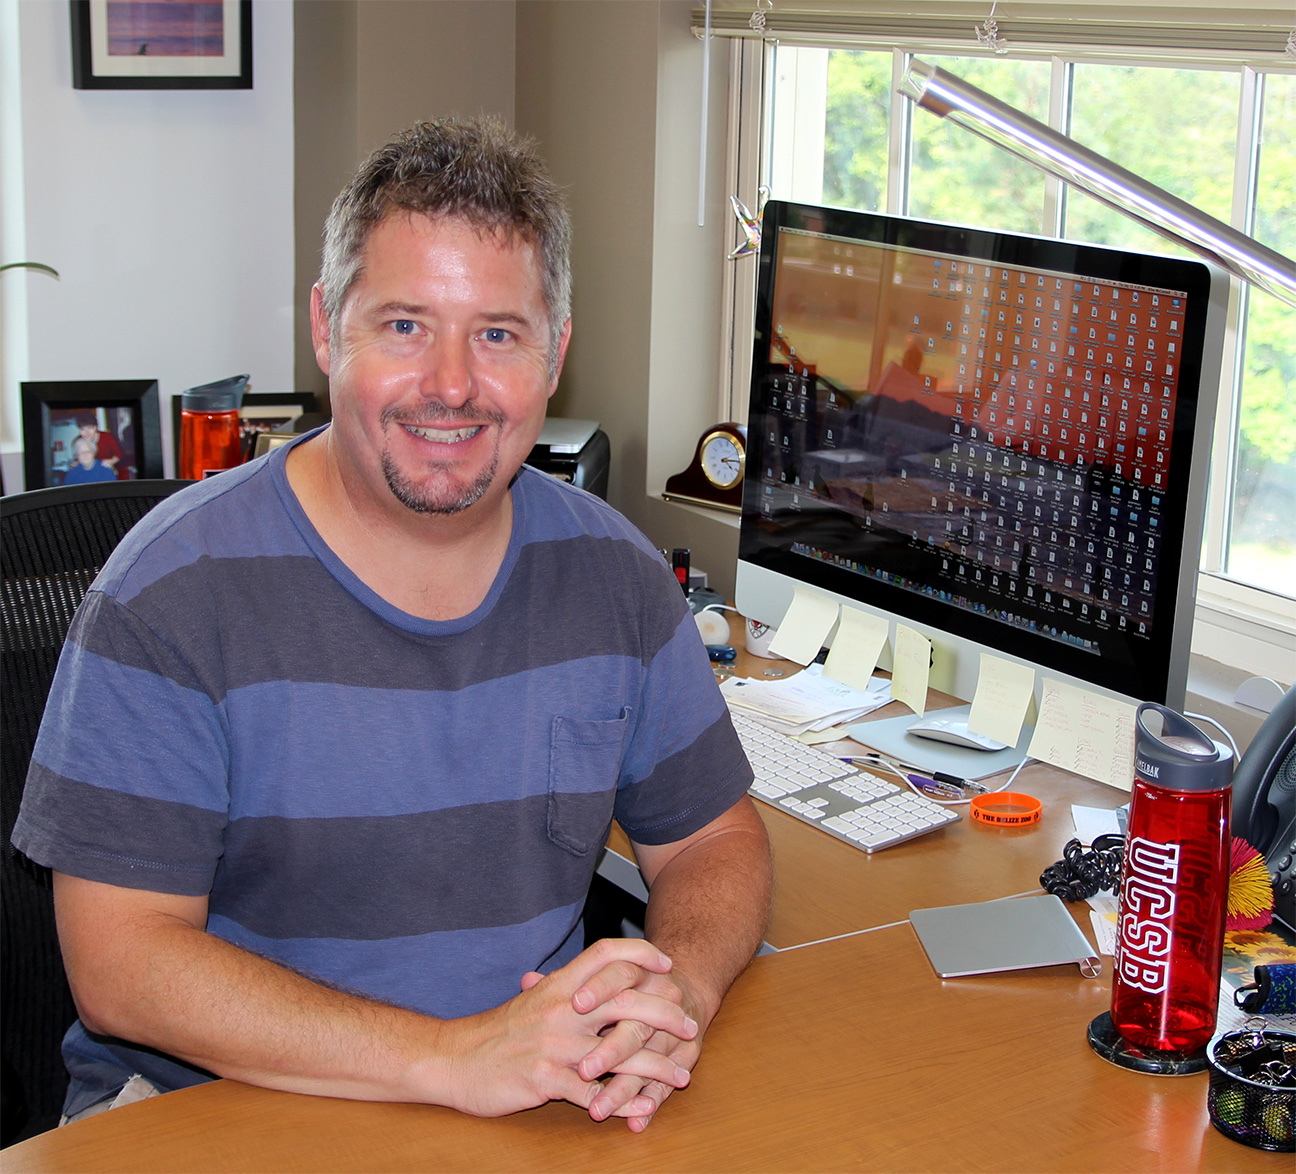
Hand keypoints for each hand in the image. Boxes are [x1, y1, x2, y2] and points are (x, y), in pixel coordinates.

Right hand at [443, 938, 694, 1118]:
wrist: (453, 1060)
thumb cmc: (497, 1031)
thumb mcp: (533, 1000)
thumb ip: (567, 989)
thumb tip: (596, 977)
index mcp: (559, 986)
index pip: (606, 955)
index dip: (641, 955)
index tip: (668, 965)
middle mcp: (562, 1009)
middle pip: (626, 1001)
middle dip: (666, 1015)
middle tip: (690, 1026)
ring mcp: (555, 1045)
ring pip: (619, 1053)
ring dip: (657, 1067)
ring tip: (681, 1076)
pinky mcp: (546, 1080)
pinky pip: (596, 1094)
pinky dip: (625, 1103)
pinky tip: (645, 1109)